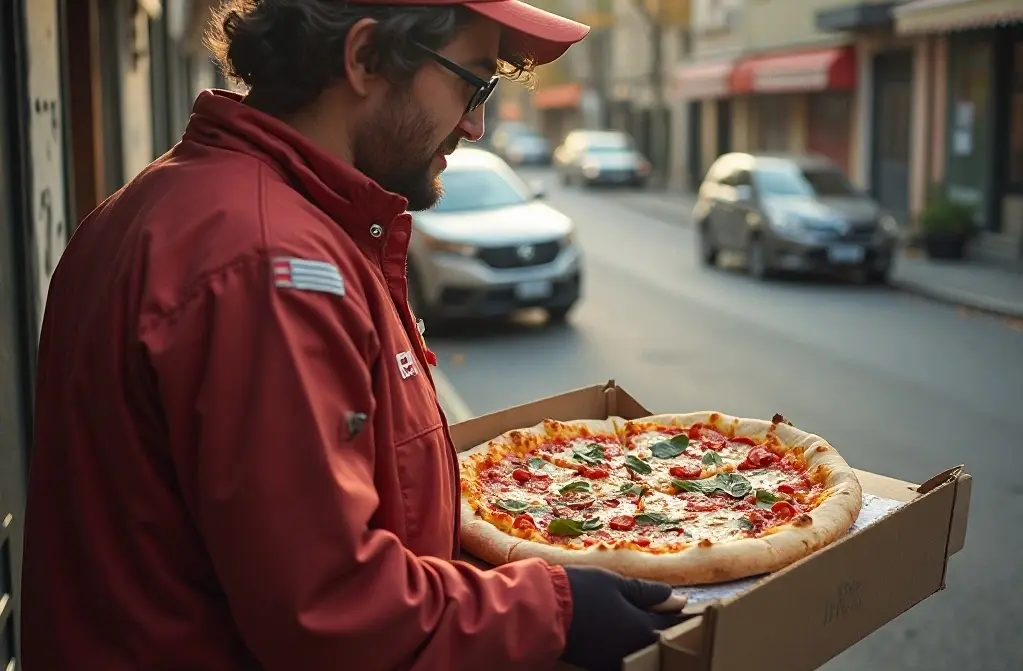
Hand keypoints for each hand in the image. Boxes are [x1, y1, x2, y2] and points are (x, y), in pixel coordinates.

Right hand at [559, 566, 686, 670]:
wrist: (542, 612)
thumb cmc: (581, 591)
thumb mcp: (616, 584)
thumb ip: (649, 592)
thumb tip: (678, 599)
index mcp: (643, 629)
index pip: (674, 623)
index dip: (684, 613)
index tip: (696, 607)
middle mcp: (634, 649)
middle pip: (661, 639)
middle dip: (671, 626)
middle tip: (676, 613)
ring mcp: (617, 659)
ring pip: (644, 647)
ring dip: (651, 634)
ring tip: (653, 618)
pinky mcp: (601, 663)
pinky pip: (627, 652)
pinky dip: (632, 641)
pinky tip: (629, 629)